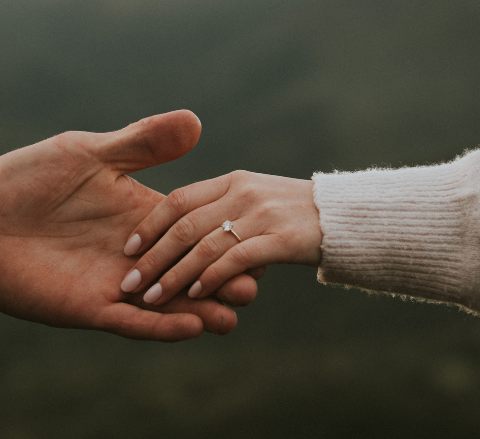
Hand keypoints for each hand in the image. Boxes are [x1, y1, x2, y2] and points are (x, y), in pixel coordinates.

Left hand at [0, 111, 257, 341]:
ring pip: (166, 305)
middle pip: (186, 273)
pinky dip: (160, 327)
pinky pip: (131, 323)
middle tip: (253, 286)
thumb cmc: (29, 179)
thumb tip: (196, 120)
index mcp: (139, 216)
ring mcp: (112, 284)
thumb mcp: (89, 154)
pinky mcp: (88, 307)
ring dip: (199, 311)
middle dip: (219, 282)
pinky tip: (190, 326)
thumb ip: (142, 144)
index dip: (221, 239)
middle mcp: (133, 255)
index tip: (255, 242)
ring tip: (232, 316)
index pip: (190, 232)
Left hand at [120, 170, 321, 304]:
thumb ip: (222, 209)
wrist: (351, 215)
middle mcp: (243, 193)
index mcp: (231, 181)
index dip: (150, 226)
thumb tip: (182, 233)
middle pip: (185, 225)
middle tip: (129, 282)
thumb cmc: (297, 213)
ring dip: (174, 275)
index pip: (179, 200)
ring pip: (205, 245)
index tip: (127, 249)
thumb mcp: (257, 196)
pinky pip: (237, 259)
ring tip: (151, 298)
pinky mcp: (283, 238)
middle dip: (153, 257)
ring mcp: (263, 215)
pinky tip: (195, 295)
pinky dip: (211, 277)